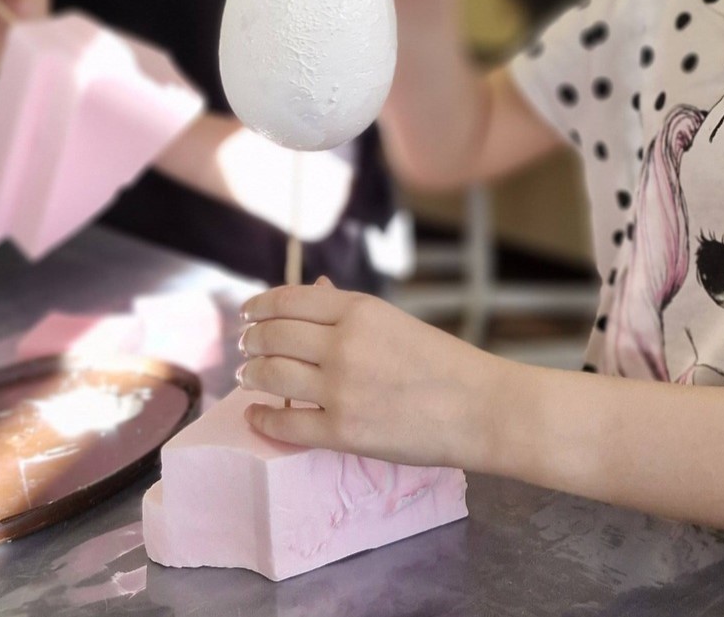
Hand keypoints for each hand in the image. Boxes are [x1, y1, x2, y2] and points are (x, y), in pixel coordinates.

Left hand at [237, 278, 496, 467]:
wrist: (478, 406)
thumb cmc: (442, 362)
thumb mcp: (395, 321)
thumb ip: (348, 311)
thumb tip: (311, 291)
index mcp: (360, 310)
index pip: (289, 300)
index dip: (259, 306)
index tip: (247, 313)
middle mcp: (343, 345)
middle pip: (273, 337)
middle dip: (251, 341)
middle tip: (246, 347)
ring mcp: (340, 390)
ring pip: (270, 377)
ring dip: (251, 375)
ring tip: (248, 376)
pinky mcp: (342, 432)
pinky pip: (285, 424)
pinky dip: (262, 419)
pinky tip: (256, 415)